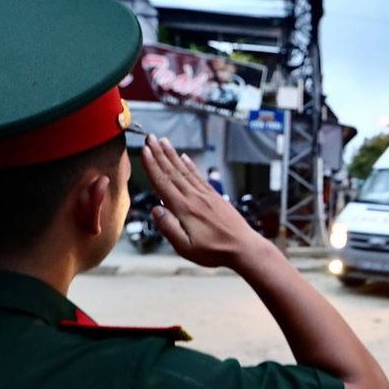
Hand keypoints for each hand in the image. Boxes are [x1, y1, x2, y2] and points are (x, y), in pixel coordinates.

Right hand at [141, 135, 266, 267]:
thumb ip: (169, 228)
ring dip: (172, 155)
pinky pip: (198, 177)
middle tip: (150, 137)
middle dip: (159, 153)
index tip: (144, 150)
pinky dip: (189, 165)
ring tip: (163, 141)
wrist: (243, 247)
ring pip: (185, 171)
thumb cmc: (214, 251)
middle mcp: (194, 197)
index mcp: (184, 209)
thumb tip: (155, 209)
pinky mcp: (214, 196)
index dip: (152, 166)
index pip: (163, 183)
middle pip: (172, 172)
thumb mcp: (186, 248)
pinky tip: (184, 157)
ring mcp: (205, 195)